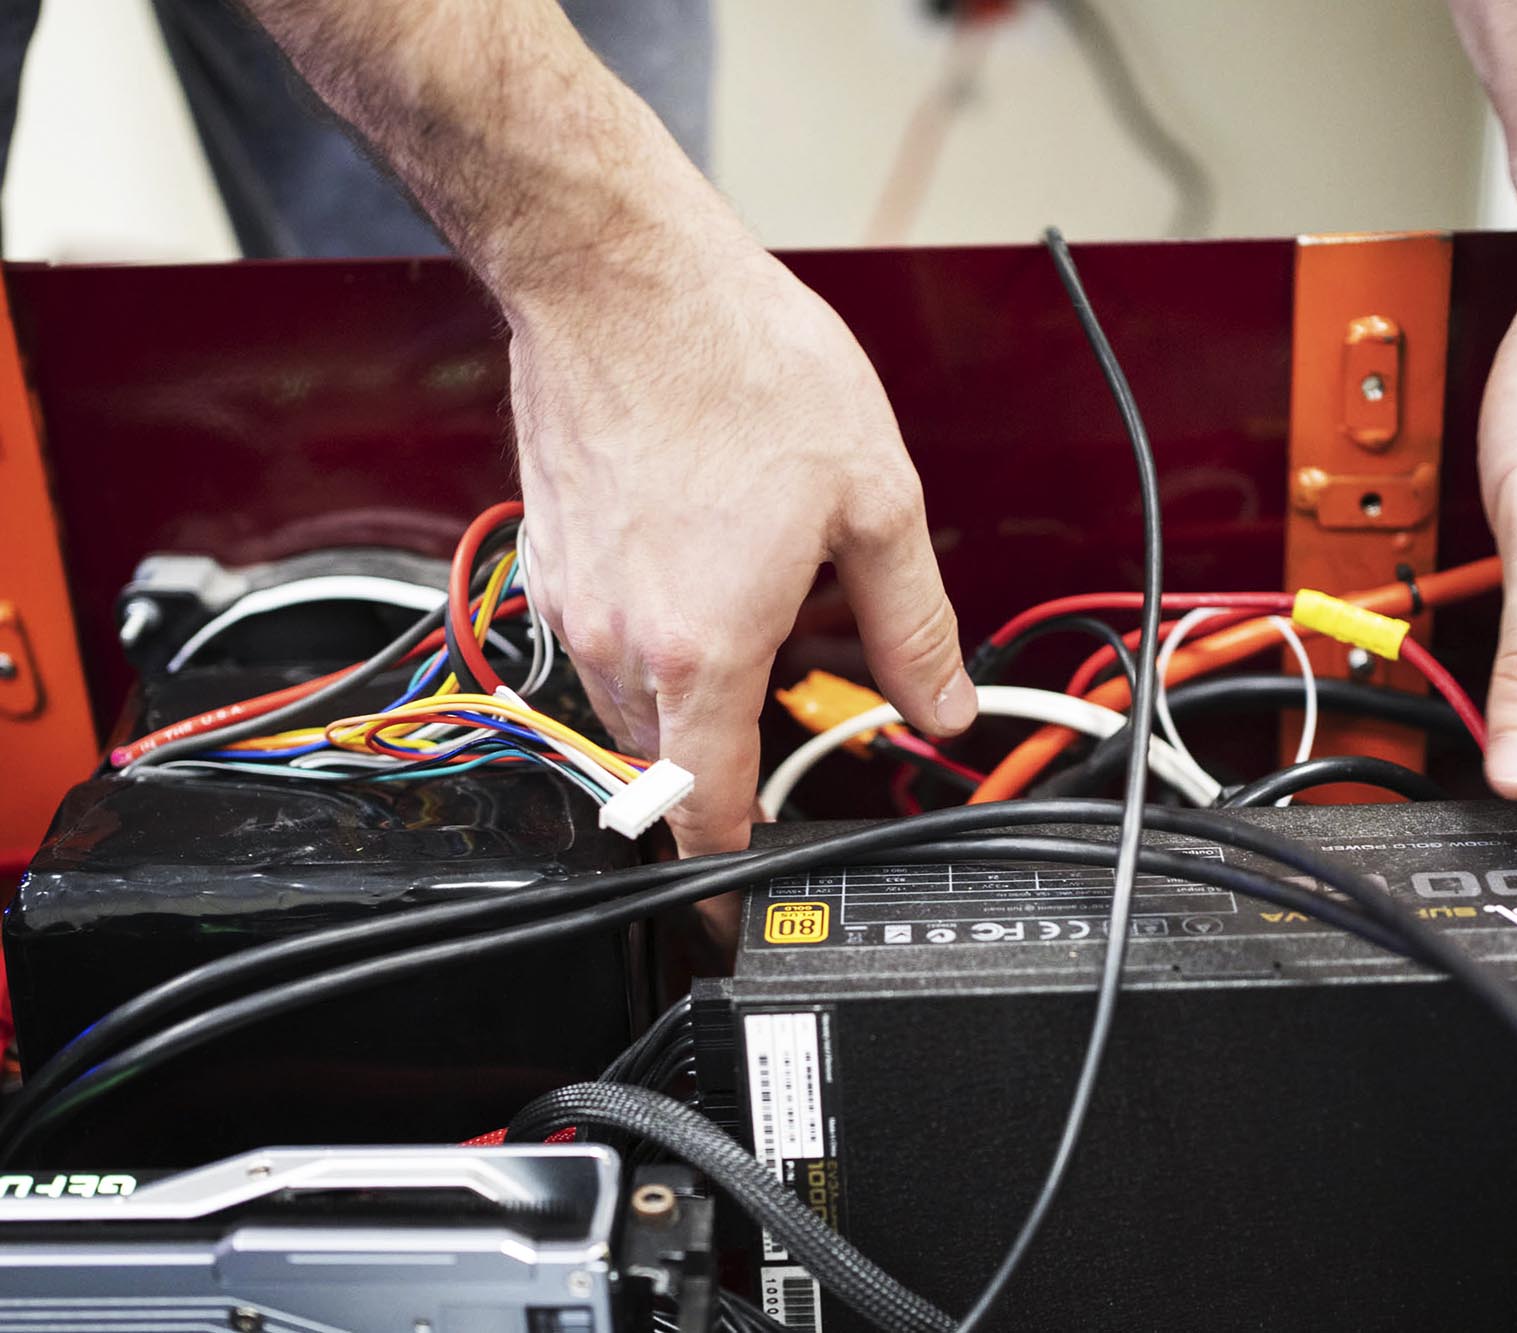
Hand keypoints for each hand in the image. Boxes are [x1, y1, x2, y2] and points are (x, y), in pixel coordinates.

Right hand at [509, 217, 976, 902]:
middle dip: (733, 751)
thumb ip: (914, 624)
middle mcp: (622, 643)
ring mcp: (573, 603)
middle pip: (675, 760)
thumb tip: (944, 702)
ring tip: (752, 597)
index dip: (725, 882)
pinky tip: (700, 553)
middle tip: (791, 690)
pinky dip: (656, 631)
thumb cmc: (738, 367)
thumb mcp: (876, 502)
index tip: (732, 918)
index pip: (709, 815)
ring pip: (635, 701)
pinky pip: (605, 638)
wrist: (623, 279)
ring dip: (695, 686)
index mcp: (706, 650)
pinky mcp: (550, 561)